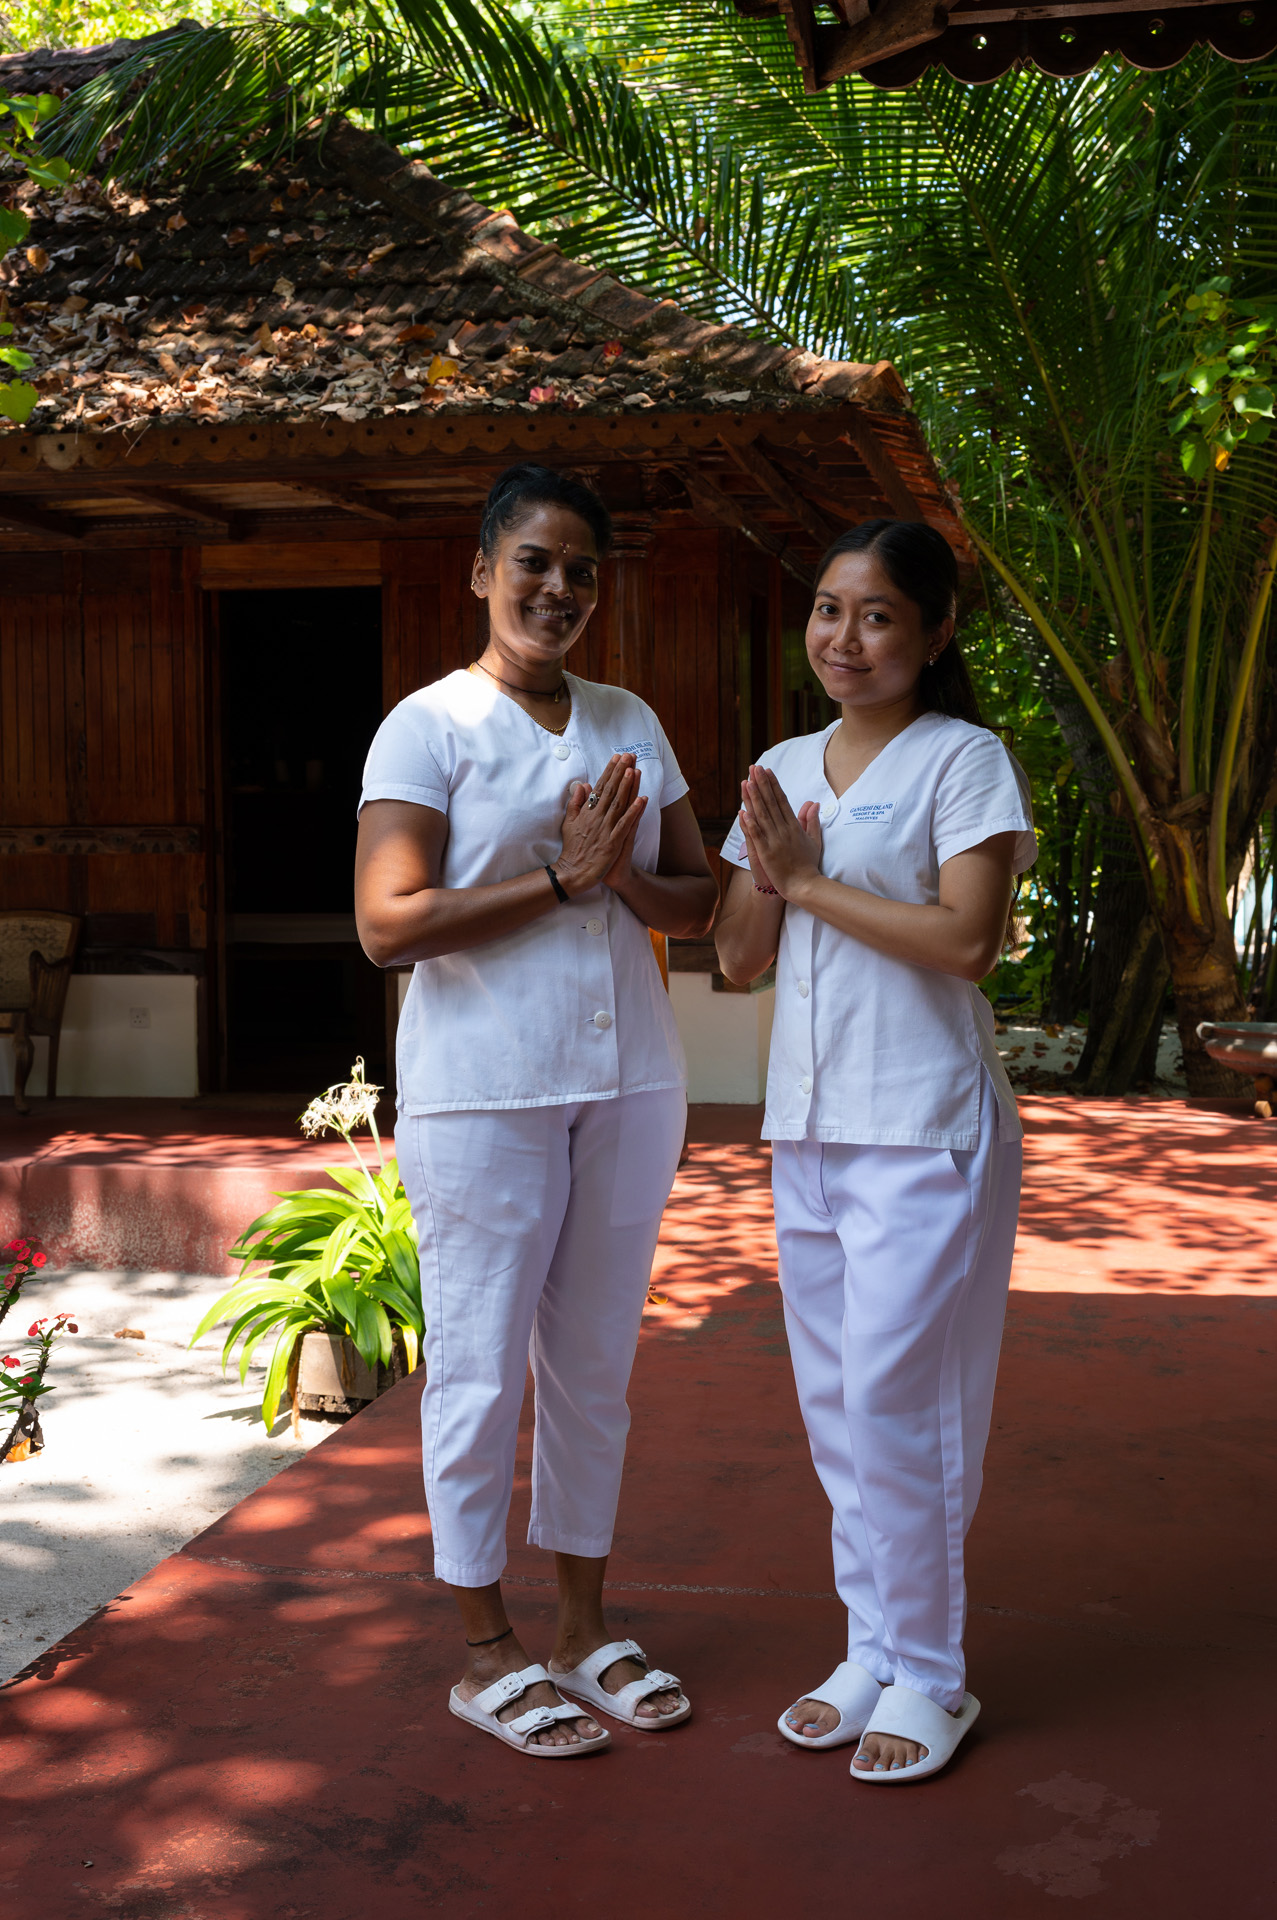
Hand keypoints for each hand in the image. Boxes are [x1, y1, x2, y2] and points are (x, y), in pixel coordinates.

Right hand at [556, 753, 646, 896]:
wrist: (572, 872)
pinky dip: (633, 812)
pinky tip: (641, 800)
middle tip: (629, 755)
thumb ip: (575, 803)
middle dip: (620, 772)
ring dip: (627, 786)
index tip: (616, 757)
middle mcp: (596, 817)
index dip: (609, 771)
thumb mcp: (568, 823)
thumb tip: (582, 785)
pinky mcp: (612, 842)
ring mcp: (604, 829)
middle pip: (610, 791)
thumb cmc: (572, 849)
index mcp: (586, 812)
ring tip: (634, 770)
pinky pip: (624, 825)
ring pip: (618, 804)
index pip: (599, 787)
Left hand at [739, 767, 822, 899]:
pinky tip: (743, 812)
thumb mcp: (814, 839)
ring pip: (762, 816)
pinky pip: (757, 836)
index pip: (782, 801)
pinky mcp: (767, 853)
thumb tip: (813, 803)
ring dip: (754, 798)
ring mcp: (775, 841)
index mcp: (794, 827)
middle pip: (771, 803)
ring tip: (747, 782)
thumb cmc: (809, 864)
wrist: (805, 886)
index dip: (773, 785)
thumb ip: (812, 820)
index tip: (767, 772)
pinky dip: (750, 824)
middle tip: (754, 767)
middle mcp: (784, 831)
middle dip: (762, 784)